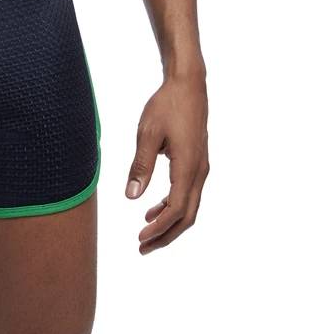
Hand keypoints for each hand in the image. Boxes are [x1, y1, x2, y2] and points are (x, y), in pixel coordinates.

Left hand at [125, 74, 208, 253]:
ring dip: (169, 223)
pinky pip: (188, 193)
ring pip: (189, 206)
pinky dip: (172, 206)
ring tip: (145, 232)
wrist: (188, 85)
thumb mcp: (148, 133)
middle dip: (166, 235)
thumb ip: (140, 166)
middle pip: (187, 216)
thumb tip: (131, 196)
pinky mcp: (197, 161)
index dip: (158, 228)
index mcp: (188, 166)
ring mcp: (201, 167)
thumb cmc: (167, 105)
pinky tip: (154, 208)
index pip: (176, 209)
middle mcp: (199, 171)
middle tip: (143, 248)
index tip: (140, 238)